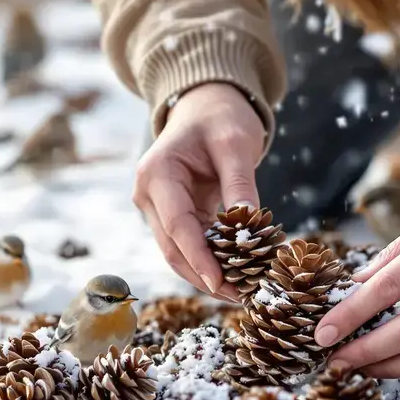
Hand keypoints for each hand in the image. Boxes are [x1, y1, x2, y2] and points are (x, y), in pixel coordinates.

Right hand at [134, 82, 265, 300]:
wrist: (207, 104)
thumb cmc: (220, 116)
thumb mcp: (236, 144)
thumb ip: (240, 185)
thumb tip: (250, 227)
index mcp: (157, 174)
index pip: (178, 226)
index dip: (199, 258)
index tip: (221, 283)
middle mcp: (149, 195)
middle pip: (173, 248)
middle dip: (205, 276)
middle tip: (241, 296)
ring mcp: (158, 208)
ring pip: (179, 253)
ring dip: (208, 274)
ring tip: (243, 292)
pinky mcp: (174, 215)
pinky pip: (191, 245)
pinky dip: (213, 261)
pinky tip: (238, 275)